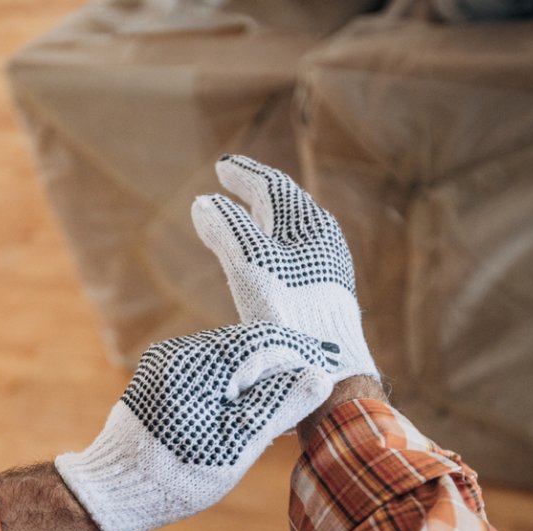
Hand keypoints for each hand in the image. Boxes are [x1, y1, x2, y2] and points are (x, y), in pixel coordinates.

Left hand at [56, 322, 336, 530]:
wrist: (115, 491)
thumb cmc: (178, 473)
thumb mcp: (238, 443)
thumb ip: (280, 405)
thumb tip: (318, 377)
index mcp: (199, 361)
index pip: (264, 340)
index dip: (301, 353)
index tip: (329, 369)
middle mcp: (178, 352)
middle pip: (245, 345)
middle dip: (279, 365)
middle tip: (310, 392)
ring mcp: (165, 363)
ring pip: (227, 358)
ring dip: (256, 377)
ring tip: (282, 407)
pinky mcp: (160, 378)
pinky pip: (207, 371)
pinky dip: (232, 385)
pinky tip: (247, 411)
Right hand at [190, 155, 378, 381]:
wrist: (327, 361)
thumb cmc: (289, 309)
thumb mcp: (250, 262)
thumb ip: (226, 228)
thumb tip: (204, 203)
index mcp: (311, 225)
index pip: (274, 186)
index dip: (245, 174)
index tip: (222, 166)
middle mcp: (323, 240)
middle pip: (285, 206)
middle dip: (255, 192)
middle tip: (231, 180)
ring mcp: (326, 268)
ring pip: (290, 232)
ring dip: (262, 219)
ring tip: (244, 214)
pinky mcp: (322, 294)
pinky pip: (293, 254)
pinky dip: (269, 245)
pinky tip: (263, 260)